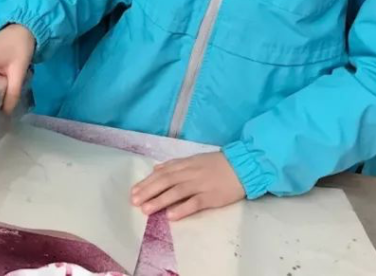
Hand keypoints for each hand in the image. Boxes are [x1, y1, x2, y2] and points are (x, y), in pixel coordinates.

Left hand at [131, 151, 245, 220]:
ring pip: (176, 192)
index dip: (147, 182)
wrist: (242, 166)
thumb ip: (175, 165)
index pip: (162, 173)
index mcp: (185, 164)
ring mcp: (200, 185)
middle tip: (134, 201)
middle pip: (165, 182)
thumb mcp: (194, 159)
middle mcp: (190, 173)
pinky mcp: (211, 197)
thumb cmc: (217, 164)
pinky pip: (195, 203)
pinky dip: (182, 209)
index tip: (133, 191)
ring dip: (160, 200)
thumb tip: (156, 168)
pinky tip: (171, 216)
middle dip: (148, 191)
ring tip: (146, 210)